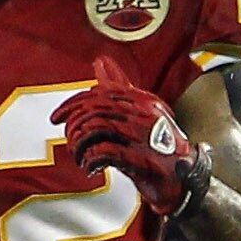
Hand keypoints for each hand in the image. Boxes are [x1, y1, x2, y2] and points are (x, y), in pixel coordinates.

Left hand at [58, 57, 208, 217]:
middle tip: (70, 141)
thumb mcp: (140, 112)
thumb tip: (99, 62)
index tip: (56, 118)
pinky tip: (90, 167)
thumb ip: (119, 87)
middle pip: (94, 109)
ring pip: (95, 129)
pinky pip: (104, 152)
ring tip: (80, 156)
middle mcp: (144, 113)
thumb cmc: (159, 144)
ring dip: (79, 145)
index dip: (71, 105)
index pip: (98, 93)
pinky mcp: (141, 159)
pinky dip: (91, 160)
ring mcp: (143, 136)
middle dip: (73, 126)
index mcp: (143, 99)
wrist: (184, 178)